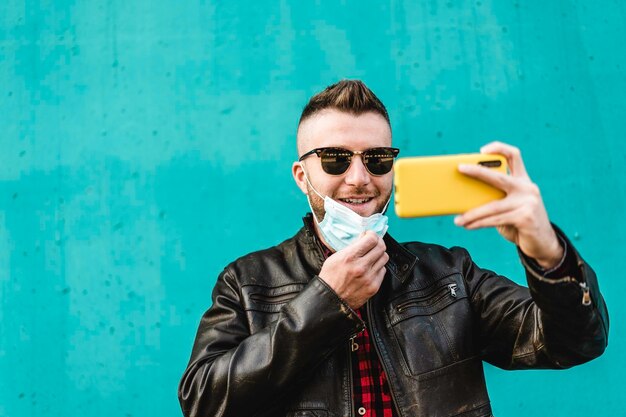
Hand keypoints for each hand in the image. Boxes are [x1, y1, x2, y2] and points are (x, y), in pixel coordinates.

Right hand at [318, 231, 388, 308]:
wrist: (330, 299)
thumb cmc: (330, 278)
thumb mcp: (335, 257)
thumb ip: (351, 247)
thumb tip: (363, 238)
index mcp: (350, 257)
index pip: (371, 239)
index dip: (372, 234)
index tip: (369, 235)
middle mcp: (361, 267)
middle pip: (381, 247)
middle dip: (377, 242)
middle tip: (373, 243)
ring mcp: (369, 278)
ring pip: (384, 258)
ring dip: (379, 255)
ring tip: (371, 256)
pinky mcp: (374, 287)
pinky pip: (383, 271)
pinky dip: (378, 267)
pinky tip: (371, 268)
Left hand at [454, 141, 563, 268]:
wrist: (543, 243)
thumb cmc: (520, 223)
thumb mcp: (509, 206)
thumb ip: (495, 198)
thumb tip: (464, 198)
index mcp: (523, 181)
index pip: (514, 156)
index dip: (499, 148)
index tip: (482, 150)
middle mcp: (527, 188)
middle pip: (499, 176)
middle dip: (477, 171)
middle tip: (460, 169)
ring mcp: (528, 202)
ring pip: (492, 206)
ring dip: (472, 213)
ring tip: (458, 220)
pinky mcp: (525, 217)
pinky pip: (495, 219)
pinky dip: (478, 223)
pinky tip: (468, 226)